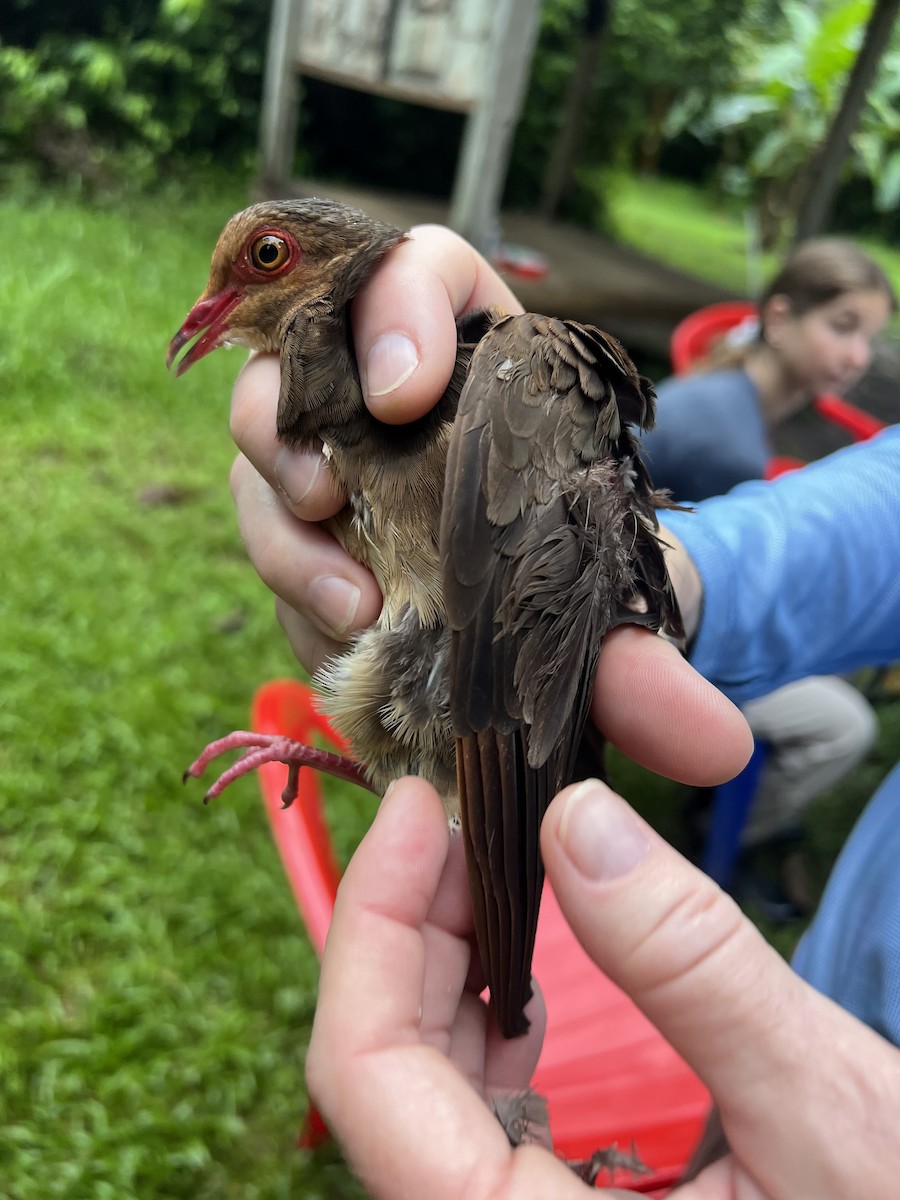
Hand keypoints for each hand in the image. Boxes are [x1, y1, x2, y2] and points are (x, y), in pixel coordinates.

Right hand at [230, 223, 747, 785]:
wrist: (551, 625)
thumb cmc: (590, 574)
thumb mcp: (623, 605)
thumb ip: (652, 658)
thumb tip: (709, 743)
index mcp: (482, 356)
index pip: (419, 272)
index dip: (393, 306)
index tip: (402, 392)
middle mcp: (393, 392)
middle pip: (297, 357)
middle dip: (289, 423)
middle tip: (327, 496)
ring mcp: (339, 461)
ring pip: (263, 457)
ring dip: (283, 529)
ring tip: (351, 605)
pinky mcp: (310, 533)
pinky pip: (270, 547)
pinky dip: (293, 593)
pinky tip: (345, 636)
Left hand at [307, 771, 899, 1199]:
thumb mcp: (823, 1112)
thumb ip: (693, 970)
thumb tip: (577, 821)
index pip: (365, 1075)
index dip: (372, 923)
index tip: (418, 810)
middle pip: (378, 1067)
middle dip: (408, 922)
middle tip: (458, 815)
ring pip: (417, 1088)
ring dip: (440, 964)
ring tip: (485, 869)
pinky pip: (470, 1116)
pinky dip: (479, 1020)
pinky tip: (514, 972)